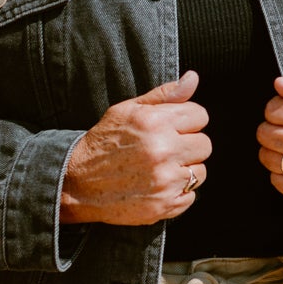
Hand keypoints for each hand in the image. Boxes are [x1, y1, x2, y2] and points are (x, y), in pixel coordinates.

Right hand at [61, 72, 210, 224]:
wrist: (77, 183)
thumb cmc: (104, 142)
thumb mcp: (127, 110)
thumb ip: (164, 95)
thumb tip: (193, 78)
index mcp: (156, 122)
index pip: (200, 115)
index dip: (188, 121)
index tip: (174, 128)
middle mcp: (163, 151)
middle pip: (204, 145)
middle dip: (188, 145)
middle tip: (166, 149)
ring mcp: (164, 181)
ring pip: (200, 172)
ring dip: (184, 170)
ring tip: (160, 168)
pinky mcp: (163, 205)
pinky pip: (190, 196)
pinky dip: (177, 193)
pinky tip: (156, 186)